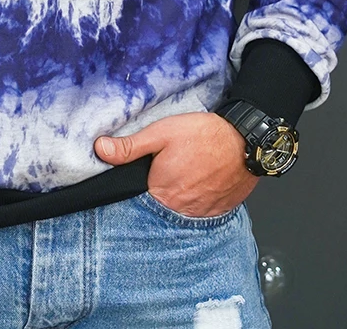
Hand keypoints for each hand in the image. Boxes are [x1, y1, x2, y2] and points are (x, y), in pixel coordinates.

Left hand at [94, 112, 258, 217]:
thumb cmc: (203, 136)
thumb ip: (130, 146)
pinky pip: (201, 212)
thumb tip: (101, 150)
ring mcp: (201, 214)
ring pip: (180, 212)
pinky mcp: (218, 212)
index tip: (140, 178)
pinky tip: (199, 183)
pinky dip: (197, 201)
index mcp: (161, 192)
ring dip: (178, 199)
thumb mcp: (161, 133)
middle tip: (167, 173)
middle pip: (158, 208)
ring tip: (184, 176)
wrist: (245, 141)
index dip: (136, 189)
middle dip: (157, 193)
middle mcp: (180, 210)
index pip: (137, 200)